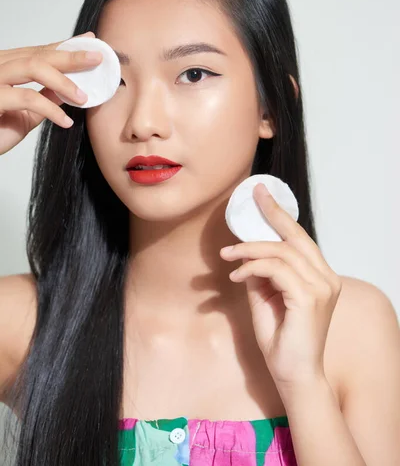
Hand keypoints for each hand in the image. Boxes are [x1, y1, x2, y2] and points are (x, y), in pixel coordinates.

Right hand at [0, 31, 100, 154]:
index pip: (38, 51)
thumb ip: (45, 97)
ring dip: (63, 81)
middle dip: (71, 56)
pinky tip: (66, 121)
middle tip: (97, 58)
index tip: (90, 41)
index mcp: (5, 66)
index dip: (65, 46)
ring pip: (33, 67)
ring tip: (83, 97)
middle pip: (38, 55)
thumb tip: (70, 88)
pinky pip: (27, 98)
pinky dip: (51, 109)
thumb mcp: (26, 113)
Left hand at [220, 183, 341, 390]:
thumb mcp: (265, 298)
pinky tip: (236, 276)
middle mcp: (326, 278)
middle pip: (295, 236)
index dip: (280, 213)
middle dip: (272, 213)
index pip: (299, 238)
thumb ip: (260, 274)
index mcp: (320, 276)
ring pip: (282, 251)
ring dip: (249, 250)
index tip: (262, 194)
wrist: (293, 376)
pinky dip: (252, 267)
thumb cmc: (281, 339)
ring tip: (227, 257)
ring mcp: (321, 287)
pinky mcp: (309, 298)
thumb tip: (246, 252)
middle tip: (251, 196)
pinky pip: (275, 269)